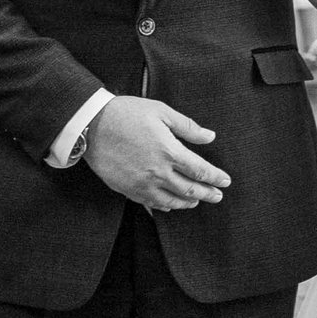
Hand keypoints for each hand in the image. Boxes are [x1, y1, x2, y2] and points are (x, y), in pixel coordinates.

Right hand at [83, 95, 231, 211]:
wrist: (91, 125)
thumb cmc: (126, 113)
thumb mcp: (161, 111)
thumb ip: (187, 127)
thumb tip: (210, 136)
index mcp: (169, 151)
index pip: (200, 170)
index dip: (215, 177)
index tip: (225, 181)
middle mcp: (158, 172)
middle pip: (189, 189)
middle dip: (207, 194)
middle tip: (218, 196)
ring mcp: (142, 184)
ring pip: (171, 201)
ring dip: (187, 202)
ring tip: (197, 201)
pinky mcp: (127, 189)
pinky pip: (151, 203)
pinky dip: (164, 206)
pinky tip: (170, 204)